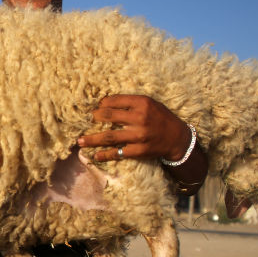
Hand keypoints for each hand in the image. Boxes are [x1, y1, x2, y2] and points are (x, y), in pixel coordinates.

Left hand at [77, 95, 191, 162]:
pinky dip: (105, 155)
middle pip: (108, 117)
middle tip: (85, 121)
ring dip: (92, 139)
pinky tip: (95, 155)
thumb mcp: (149, 103)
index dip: (101, 104)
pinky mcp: (139, 151)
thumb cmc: (160, 118)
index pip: (114, 101)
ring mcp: (139, 136)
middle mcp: (140, 118)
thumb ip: (130, 103)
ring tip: (80, 141)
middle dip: (93, 118)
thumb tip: (105, 103)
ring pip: (109, 137)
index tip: (95, 108)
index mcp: (142, 103)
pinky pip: (118, 153)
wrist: (177, 138)